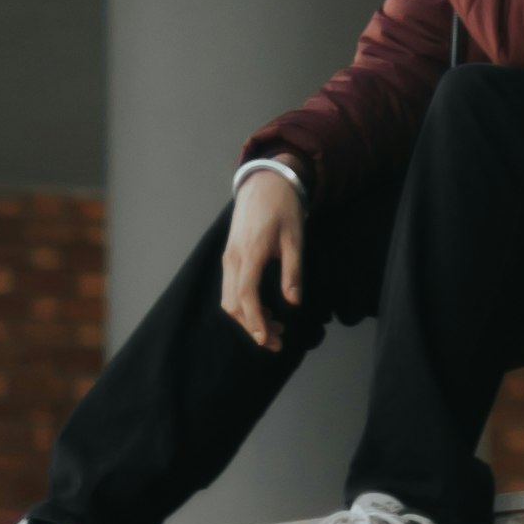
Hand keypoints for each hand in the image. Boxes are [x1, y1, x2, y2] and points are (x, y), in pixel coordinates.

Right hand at [221, 162, 306, 343]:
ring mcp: (229, 256)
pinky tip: (263, 310)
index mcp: (250, 253)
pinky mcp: (230, 255)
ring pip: (228, 298)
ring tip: (274, 329)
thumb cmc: (283, 207)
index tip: (268, 340)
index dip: (255, 322)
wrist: (265, 180)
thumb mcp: (295, 238)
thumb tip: (293, 303)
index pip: (246, 297)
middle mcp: (233, 258)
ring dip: (247, 318)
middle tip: (277, 342)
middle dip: (251, 327)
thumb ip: (293, 271)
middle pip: (233, 304)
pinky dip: (243, 305)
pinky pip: (230, 287)